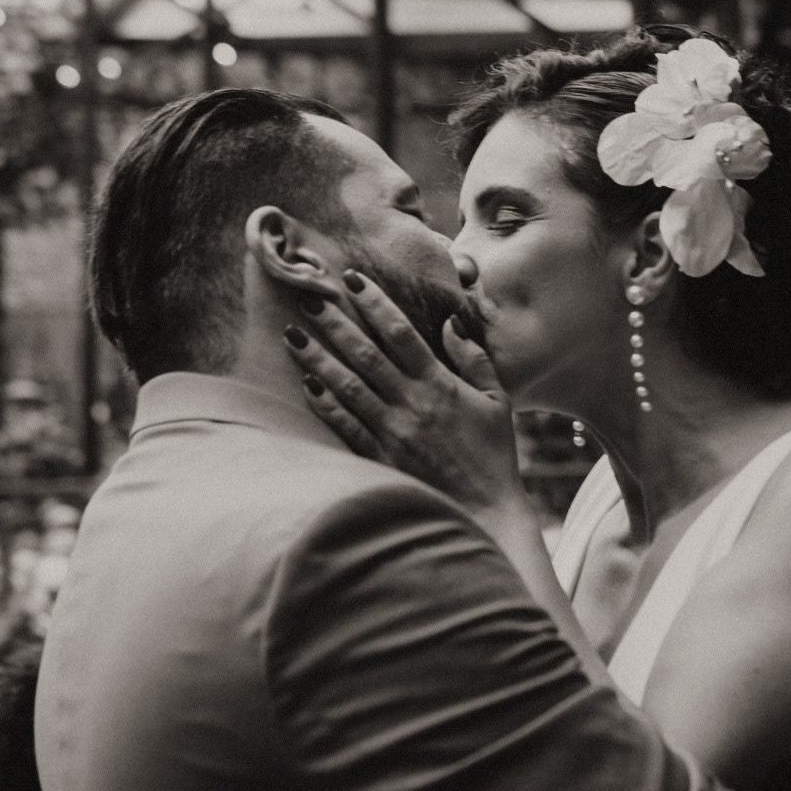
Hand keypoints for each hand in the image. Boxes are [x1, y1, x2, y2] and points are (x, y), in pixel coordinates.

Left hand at [290, 273, 527, 519]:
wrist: (486, 512)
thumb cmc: (494, 456)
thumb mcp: (497, 401)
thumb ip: (474, 360)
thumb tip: (452, 323)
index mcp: (440, 384)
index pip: (401, 332)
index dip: (375, 303)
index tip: (351, 279)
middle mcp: (413, 403)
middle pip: (366, 353)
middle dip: (335, 323)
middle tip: (308, 296)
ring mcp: (393, 432)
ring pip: (348, 386)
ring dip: (318, 357)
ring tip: (293, 334)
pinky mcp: (381, 459)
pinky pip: (346, 426)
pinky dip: (325, 404)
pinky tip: (307, 383)